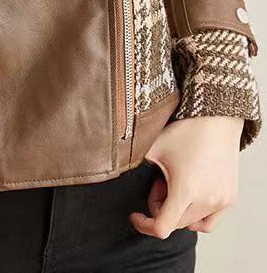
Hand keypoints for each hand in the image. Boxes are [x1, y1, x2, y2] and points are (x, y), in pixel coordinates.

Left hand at [130, 115, 243, 238]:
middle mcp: (206, 200)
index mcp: (185, 189)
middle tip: (160, 180)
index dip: (144, 225)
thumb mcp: (154, 146)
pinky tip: (189, 195)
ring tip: (176, 183)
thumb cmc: (186, 130)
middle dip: (161, 206)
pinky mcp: (229, 198)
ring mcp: (221, 201)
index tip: (136, 215)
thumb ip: (134, 163)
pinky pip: (209, 221)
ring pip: (192, 223)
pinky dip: (196, 216)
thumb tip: (114, 170)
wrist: (217, 117)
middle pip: (175, 223)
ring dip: (178, 211)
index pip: (162, 227)